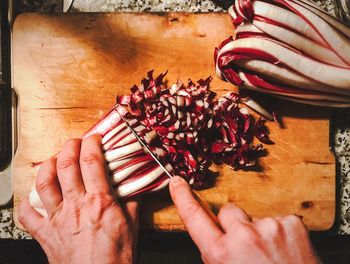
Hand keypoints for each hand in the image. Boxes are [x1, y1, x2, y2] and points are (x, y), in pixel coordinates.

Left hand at [19, 135, 138, 263]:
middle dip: (69, 146)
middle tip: (74, 142)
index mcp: (99, 201)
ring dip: (47, 166)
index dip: (91, 144)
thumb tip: (136, 184)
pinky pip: (28, 215)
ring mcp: (58, 219)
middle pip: (66, 165)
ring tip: (53, 159)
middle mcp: (75, 205)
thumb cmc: (116, 258)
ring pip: (44, 183)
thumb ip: (132, 200)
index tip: (94, 138)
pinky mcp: (45, 234)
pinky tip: (32, 196)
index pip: (91, 161)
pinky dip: (27, 202)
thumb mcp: (132, 225)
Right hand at [169, 176, 319, 263]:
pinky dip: (280, 234)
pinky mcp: (292, 224)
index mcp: (222, 254)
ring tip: (271, 256)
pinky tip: (285, 252)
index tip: (177, 182)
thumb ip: (216, 255)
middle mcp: (244, 236)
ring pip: (254, 218)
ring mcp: (269, 226)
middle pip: (228, 212)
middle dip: (234, 224)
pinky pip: (278, 221)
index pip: (194, 217)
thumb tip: (215, 240)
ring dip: (259, 232)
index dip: (183, 198)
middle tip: (247, 247)